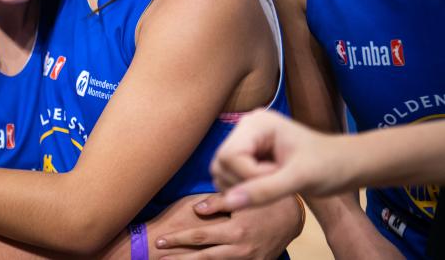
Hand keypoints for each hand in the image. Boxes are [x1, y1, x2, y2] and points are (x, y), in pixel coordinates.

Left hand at [150, 193, 299, 258]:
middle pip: (202, 258)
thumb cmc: (264, 201)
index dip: (177, 239)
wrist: (292, 218)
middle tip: (158, 258)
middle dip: (178, 258)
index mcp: (236, 232)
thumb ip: (218, 202)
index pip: (199, 238)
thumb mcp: (242, 197)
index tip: (160, 240)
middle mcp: (240, 250)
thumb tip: (196, 209)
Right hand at [208, 110, 343, 209]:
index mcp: (255, 124)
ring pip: (222, 172)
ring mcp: (245, 143)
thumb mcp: (299, 178)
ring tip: (276, 182)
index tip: (279, 177)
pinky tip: (270, 184)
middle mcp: (244, 129)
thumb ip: (263, 190)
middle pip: (221, 163)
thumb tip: (228, 203)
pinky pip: (230, 177)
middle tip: (278, 181)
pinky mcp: (248, 156)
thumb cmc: (329, 166)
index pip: (228, 156)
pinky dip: (245, 189)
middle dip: (246, 182)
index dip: (249, 176)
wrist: (347, 166)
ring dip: (245, 187)